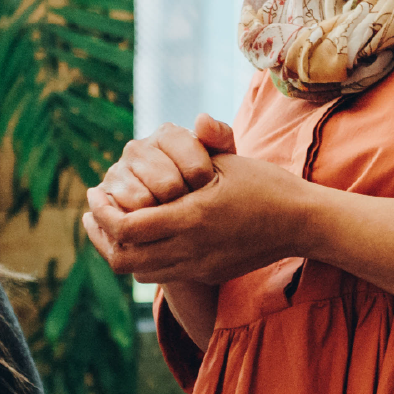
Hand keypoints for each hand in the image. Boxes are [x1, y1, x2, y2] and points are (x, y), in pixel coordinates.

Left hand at [83, 147, 306, 284]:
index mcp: (192, 218)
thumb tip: (190, 119)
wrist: (301, 224)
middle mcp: (192, 250)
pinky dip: (143, 258)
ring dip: (120, 250)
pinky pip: (163, 274)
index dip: (103, 213)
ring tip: (110, 224)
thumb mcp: (231, 160)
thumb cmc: (266, 184)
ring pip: (140, 273)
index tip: (94, 192)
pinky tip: (142, 235)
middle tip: (91, 213)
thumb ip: (201, 145)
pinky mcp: (207, 274)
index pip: (127, 228)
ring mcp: (199, 267)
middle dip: (100, 237)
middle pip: (124, 259)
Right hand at [93, 114, 236, 214]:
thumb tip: (201, 119)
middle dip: (185, 204)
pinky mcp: (104, 194)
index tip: (209, 193)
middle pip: (169, 185)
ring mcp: (119, 169)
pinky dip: (141, 226)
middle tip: (192, 210)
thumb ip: (219, 137)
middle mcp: (138, 147)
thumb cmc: (202, 182)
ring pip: (145, 201)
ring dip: (163, 216)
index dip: (205, 187)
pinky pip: (125, 216)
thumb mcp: (220, 161)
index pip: (193, 165)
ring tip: (173, 217)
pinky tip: (154, 225)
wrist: (173, 207)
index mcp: (167, 134)